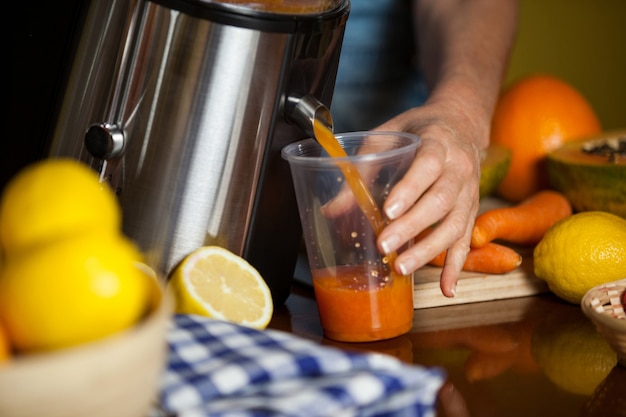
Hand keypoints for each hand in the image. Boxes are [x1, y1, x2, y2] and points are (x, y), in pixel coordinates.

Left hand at [374, 96, 487, 296]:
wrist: (461, 122)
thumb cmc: (419, 129)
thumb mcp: (386, 136)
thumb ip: (361, 169)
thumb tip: (331, 210)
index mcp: (438, 143)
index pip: (427, 167)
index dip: (409, 190)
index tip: (387, 211)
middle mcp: (459, 168)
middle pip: (440, 201)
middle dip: (412, 226)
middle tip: (384, 245)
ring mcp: (469, 192)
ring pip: (455, 225)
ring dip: (429, 250)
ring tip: (402, 268)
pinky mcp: (471, 211)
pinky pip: (466, 240)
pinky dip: (457, 266)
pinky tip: (446, 288)